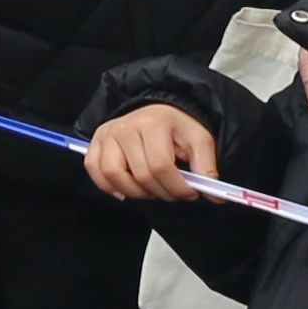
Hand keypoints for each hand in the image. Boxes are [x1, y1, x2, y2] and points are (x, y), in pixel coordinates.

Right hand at [86, 101, 218, 202]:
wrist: (158, 113)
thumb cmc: (178, 127)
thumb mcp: (200, 140)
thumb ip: (206, 166)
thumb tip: (213, 195)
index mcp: (153, 123)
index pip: (160, 166)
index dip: (176, 187)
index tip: (190, 193)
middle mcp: (125, 126)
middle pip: (140, 175)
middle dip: (162, 192)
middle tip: (174, 193)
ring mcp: (107, 134)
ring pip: (114, 175)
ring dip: (136, 192)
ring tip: (152, 190)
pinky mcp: (96, 142)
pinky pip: (94, 169)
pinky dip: (108, 185)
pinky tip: (126, 190)